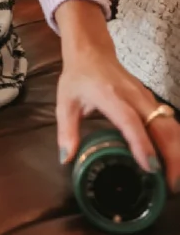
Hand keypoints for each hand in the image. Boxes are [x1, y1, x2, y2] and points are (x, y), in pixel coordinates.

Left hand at [57, 42, 179, 192]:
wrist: (91, 50)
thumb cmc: (78, 76)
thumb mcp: (65, 102)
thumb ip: (67, 131)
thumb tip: (66, 159)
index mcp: (110, 96)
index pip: (130, 121)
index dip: (142, 143)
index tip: (149, 167)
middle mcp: (133, 95)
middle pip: (161, 125)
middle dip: (171, 155)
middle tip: (169, 184)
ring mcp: (145, 96)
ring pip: (170, 123)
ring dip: (177, 150)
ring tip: (172, 177)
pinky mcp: (150, 99)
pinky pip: (168, 120)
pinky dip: (174, 141)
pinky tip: (169, 159)